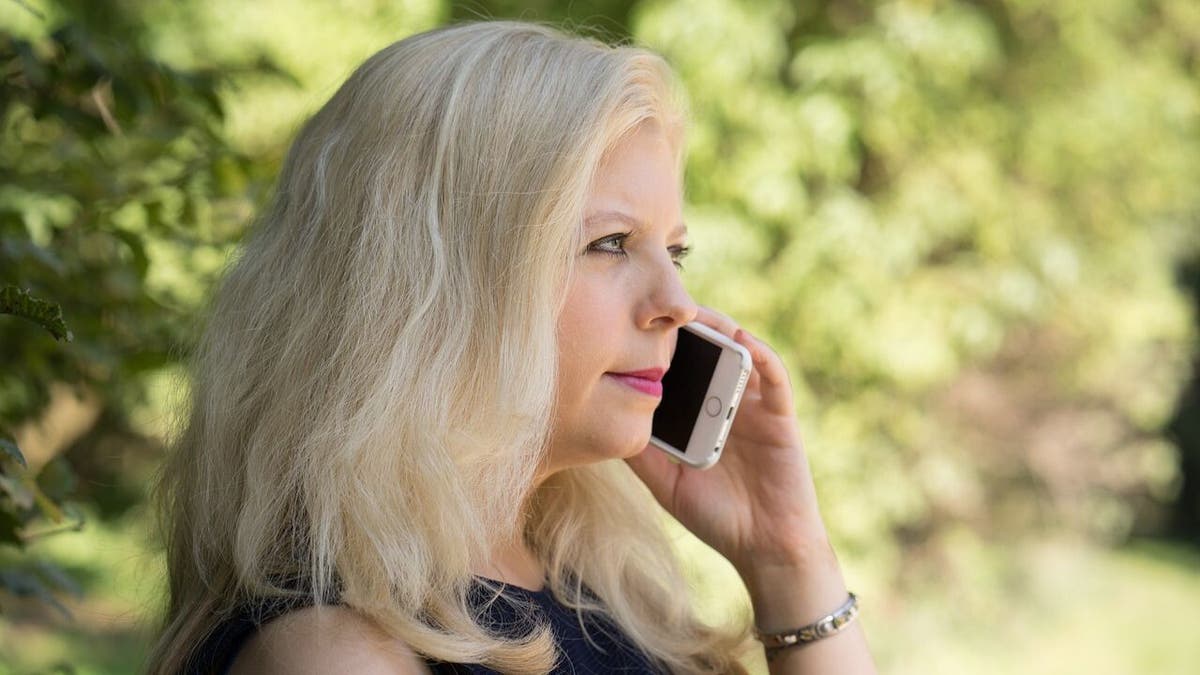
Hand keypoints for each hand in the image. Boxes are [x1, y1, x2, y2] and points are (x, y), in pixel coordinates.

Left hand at [625, 307, 829, 576]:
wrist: (763, 548)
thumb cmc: (714, 515)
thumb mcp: (665, 481)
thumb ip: (641, 451)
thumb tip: (602, 419)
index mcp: (699, 413)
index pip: (681, 367)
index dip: (661, 343)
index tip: (631, 322)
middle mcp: (726, 401)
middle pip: (708, 351)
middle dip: (686, 327)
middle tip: (658, 304)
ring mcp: (754, 405)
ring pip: (739, 352)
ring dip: (720, 329)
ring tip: (694, 313)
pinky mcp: (780, 415)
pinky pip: (773, 376)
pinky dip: (759, 354)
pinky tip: (741, 340)